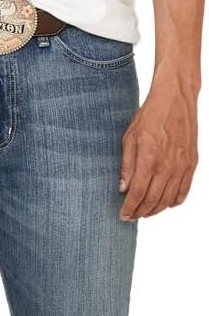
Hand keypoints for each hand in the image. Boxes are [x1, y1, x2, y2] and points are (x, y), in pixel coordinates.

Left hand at [118, 66, 198, 219]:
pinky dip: (174, 201)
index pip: (137, 193)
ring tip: (146, 212)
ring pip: (168, 199)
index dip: (130, 208)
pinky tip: (165, 203)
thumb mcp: (130, 137)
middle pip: (153, 200)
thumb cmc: (150, 116)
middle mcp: (167, 166)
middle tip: (132, 216)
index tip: (123, 215)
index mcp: (149, 159)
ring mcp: (182, 166)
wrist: (176, 99)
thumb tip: (123, 188)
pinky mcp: (192, 163)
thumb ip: (127, 165)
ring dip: (156, 210)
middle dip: (141, 212)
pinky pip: (184, 190)